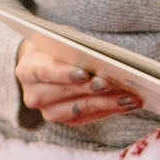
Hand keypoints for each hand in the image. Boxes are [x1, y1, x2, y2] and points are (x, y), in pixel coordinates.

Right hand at [15, 37, 144, 130]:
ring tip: (131, 97)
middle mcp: (33, 95)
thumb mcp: (60, 39)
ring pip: (80, 109)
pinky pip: (89, 117)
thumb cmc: (56, 47)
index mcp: (28, 70)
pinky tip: (127, 104)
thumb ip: (74, 47)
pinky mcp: (64, 120)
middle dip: (94, 89)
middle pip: (66, 93)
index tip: (85, 74)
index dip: (65, 74)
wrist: (42, 66)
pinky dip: (109, 110)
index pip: (45, 72)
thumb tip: (101, 58)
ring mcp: (47, 111)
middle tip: (118, 84)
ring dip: (108, 103)